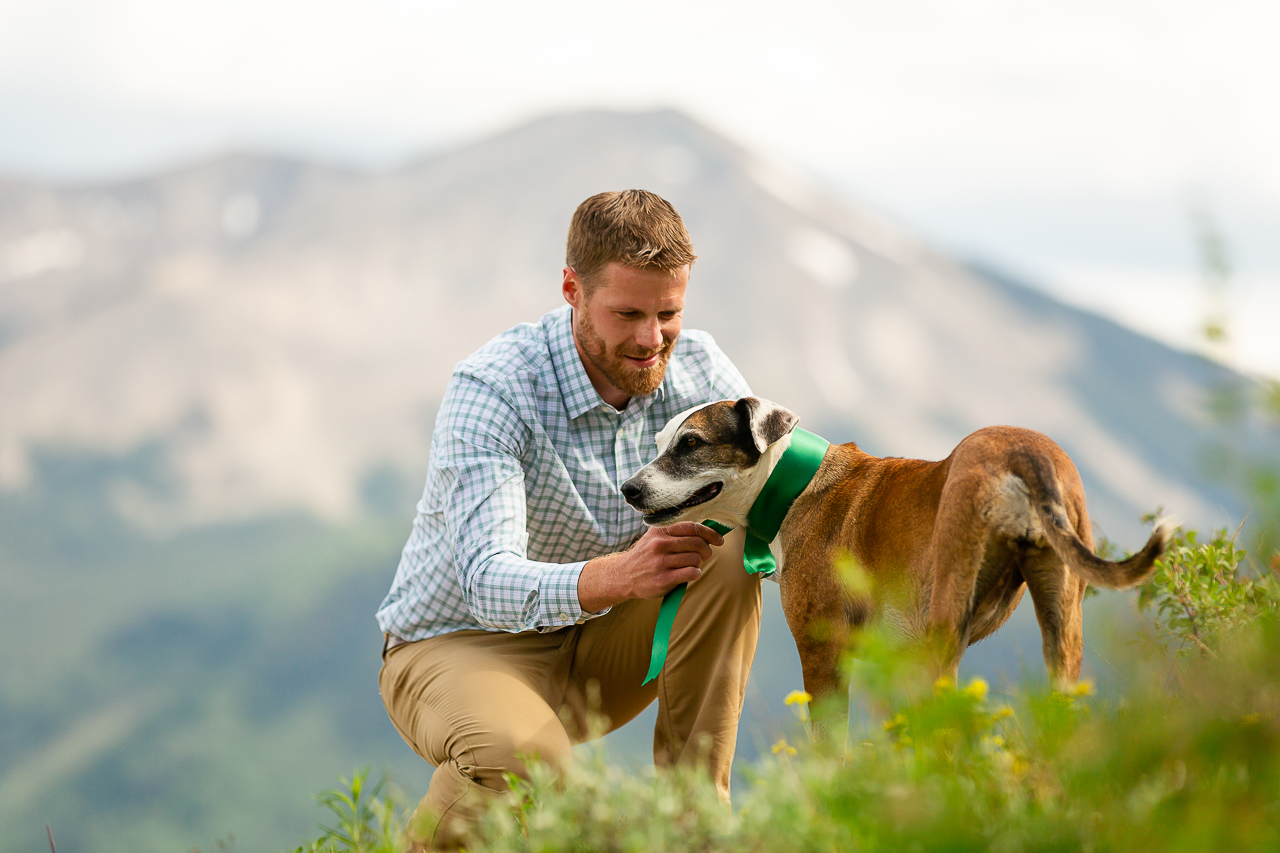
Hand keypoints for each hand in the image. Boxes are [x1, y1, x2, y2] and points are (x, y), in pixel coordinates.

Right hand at [577, 522, 724, 612]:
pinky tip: (690, 574)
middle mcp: (659, 544)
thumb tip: (706, 533)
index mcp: (659, 531)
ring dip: (698, 563)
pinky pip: (691, 573)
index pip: (692, 527)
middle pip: (697, 542)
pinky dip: (695, 574)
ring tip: (691, 565)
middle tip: (705, 555)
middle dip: (707, 550)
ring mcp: (661, 562)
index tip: (719, 540)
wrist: (624, 576)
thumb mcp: (655, 538)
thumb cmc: (645, 556)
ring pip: (695, 559)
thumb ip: (676, 534)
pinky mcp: (663, 578)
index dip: (710, 533)